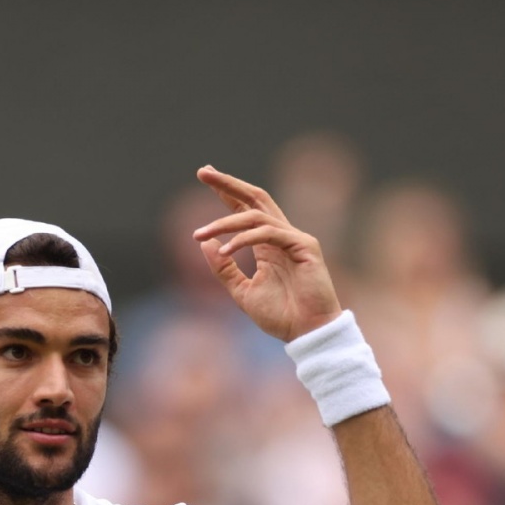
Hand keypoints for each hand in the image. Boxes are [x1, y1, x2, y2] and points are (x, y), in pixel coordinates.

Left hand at [192, 165, 341, 341]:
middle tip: (203, 171)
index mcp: (267, 244)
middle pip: (254, 197)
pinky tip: (225, 250)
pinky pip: (269, 233)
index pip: (245, 208)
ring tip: (198, 234)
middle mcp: (281, 235)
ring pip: (255, 215)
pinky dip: (244, 239)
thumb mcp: (241, 291)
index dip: (226, 192)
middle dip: (228, 183)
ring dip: (224, 222)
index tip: (205, 175)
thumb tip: (203, 243)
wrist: (306, 334)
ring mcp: (294, 239)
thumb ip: (223, 268)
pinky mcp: (305, 246)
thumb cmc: (280, 315)